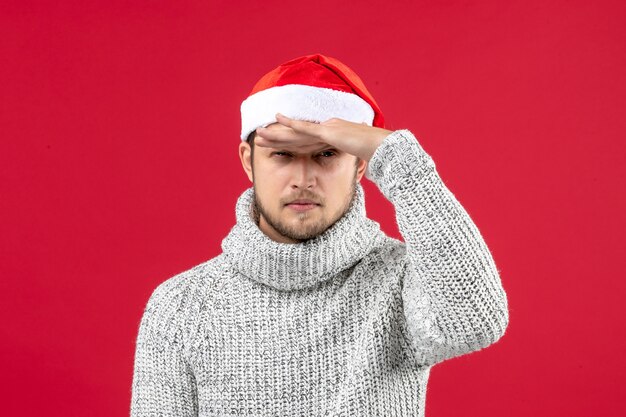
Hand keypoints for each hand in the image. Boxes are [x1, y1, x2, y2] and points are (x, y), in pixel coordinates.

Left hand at [255, 113, 393, 161]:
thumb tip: (348, 161)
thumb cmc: (375, 152)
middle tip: (258, 138)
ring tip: (260, 133)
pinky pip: (307, 128)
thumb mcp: (357, 156)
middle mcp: (327, 129)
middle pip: (297, 136)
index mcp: (332, 136)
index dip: (289, 142)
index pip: (306, 141)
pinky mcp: (329, 131)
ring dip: (277, 132)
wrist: (386, 147)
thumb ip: (349, 156)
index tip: (275, 144)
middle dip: (277, 137)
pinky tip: (277, 120)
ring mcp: (328, 129)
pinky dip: (291, 124)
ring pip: (297, 131)